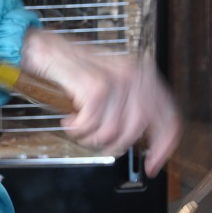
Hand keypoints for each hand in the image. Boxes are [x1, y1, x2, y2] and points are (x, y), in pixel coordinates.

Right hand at [21, 29, 181, 176]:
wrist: (42, 49)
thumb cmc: (71, 69)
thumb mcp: (109, 86)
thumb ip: (128, 107)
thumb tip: (138, 138)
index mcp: (143, 75)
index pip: (168, 117)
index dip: (162, 146)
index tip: (151, 163)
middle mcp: (134, 74)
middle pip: (139, 129)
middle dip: (119, 144)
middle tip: (103, 146)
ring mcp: (116, 79)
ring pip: (114, 130)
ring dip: (92, 137)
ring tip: (80, 129)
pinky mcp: (96, 86)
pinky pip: (92, 124)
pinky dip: (78, 129)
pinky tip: (70, 122)